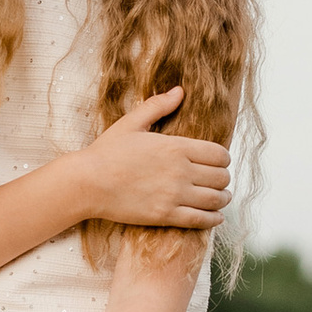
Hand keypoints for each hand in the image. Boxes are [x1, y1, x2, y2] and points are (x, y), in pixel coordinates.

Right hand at [79, 87, 230, 230]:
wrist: (88, 182)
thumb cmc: (107, 152)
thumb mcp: (132, 123)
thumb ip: (158, 105)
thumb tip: (179, 91)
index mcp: (176, 147)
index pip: (219, 154)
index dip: (223, 158)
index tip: (219, 161)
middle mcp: (180, 171)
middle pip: (221, 177)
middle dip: (223, 178)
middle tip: (219, 179)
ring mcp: (174, 195)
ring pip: (215, 199)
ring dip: (223, 198)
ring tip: (221, 197)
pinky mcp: (165, 216)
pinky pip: (201, 220)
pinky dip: (213, 219)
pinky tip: (215, 216)